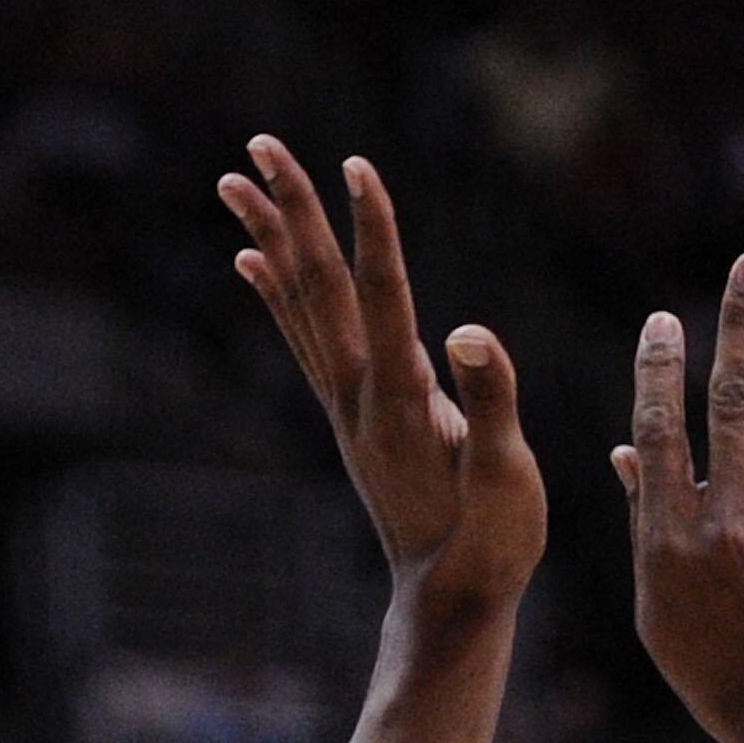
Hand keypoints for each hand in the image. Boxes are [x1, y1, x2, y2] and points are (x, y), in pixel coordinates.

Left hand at [221, 139, 546, 627]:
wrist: (449, 600)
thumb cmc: (491, 542)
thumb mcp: (508, 477)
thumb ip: (491, 402)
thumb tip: (472, 333)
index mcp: (402, 401)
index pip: (384, 296)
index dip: (372, 229)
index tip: (356, 165)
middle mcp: (359, 396)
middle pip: (320, 285)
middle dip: (292, 209)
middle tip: (259, 143)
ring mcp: (348, 406)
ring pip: (299, 304)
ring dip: (269, 236)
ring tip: (234, 180)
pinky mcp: (352, 416)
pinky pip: (302, 338)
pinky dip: (274, 292)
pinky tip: (252, 258)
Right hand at [618, 253, 743, 742]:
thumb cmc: (732, 688)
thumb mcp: (664, 615)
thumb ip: (648, 528)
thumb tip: (626, 458)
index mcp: (672, 536)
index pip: (658, 430)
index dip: (661, 368)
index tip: (665, 319)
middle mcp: (727, 518)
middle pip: (731, 397)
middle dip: (742, 319)